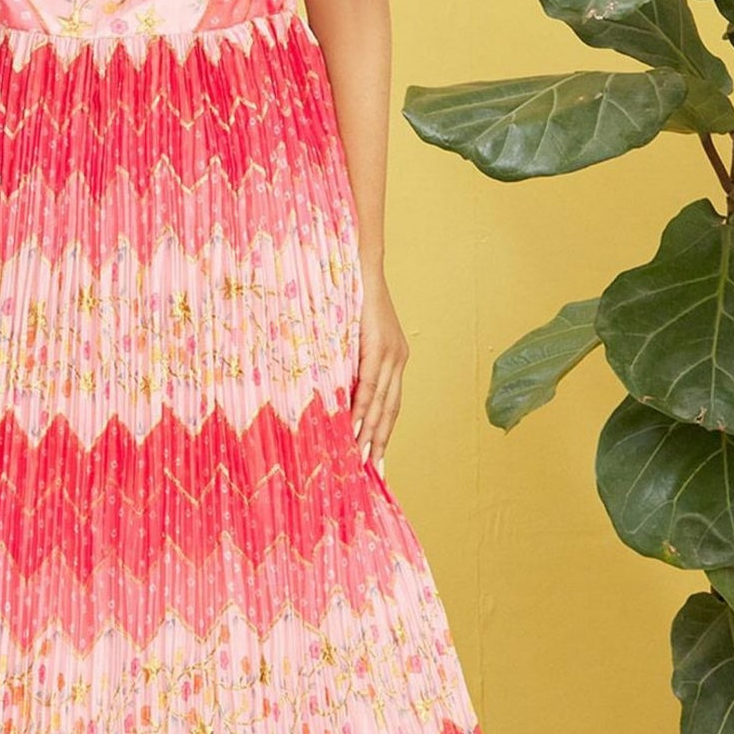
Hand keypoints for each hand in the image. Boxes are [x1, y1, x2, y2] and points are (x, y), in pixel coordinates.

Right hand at [351, 268, 407, 468]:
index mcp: (394, 357)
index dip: (384, 432)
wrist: (360, 262)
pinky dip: (363, 407)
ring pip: (382, 401)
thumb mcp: (350, 335)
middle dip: (381, 441)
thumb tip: (334, 389)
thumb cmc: (349, 296)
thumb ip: (349, 361)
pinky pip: (371, 383)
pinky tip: (355, 426)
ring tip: (362, 456)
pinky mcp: (379, 344)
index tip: (378, 458)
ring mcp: (392, 351)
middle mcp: (398, 358)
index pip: (391, 404)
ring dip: (371, 431)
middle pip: (391, 409)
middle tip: (373, 471)